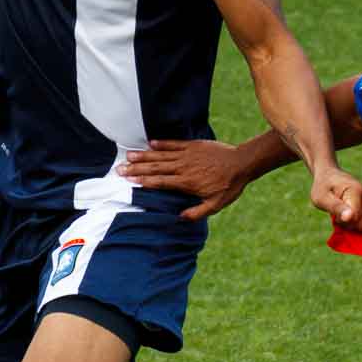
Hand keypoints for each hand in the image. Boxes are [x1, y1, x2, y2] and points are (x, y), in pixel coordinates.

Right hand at [119, 140, 250, 220]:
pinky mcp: (193, 146)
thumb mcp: (216, 205)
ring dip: (144, 156)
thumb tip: (180, 218)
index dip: (144, 181)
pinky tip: (149, 144)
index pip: (160, 182)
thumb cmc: (229, 186)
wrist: (241, 164)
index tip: (130, 181)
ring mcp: (187, 155)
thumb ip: (197, 212)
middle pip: (156, 168)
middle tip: (120, 169)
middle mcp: (183, 167)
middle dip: (137, 169)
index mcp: (186, 182)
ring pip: (161, 155)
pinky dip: (161, 144)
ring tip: (128, 155)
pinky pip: (173, 144)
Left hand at [310, 164, 361, 231]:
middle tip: (337, 211)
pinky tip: (350, 216)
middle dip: (346, 223)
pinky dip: (357, 225)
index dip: (341, 220)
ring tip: (342, 212)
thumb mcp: (322, 198)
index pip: (354, 218)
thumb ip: (336, 207)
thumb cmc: (323, 188)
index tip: (333, 211)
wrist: (330, 177)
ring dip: (351, 225)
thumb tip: (349, 217)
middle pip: (359, 224)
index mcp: (357, 190)